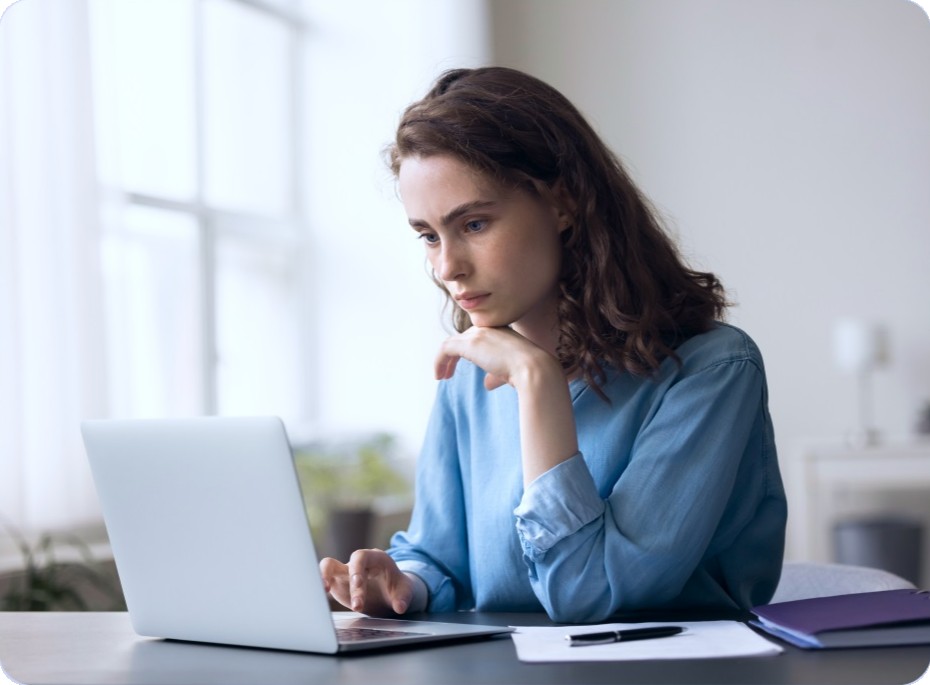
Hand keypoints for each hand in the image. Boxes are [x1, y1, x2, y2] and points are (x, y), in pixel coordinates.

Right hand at [319, 549, 414, 615]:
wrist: (390, 592)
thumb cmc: (396, 586)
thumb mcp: (405, 590)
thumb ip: (403, 597)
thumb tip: (400, 607)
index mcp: (374, 558)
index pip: (361, 557)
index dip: (357, 570)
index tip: (358, 586)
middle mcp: (357, 563)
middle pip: (344, 564)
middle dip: (350, 584)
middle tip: (357, 605)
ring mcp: (345, 573)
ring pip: (327, 567)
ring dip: (323, 577)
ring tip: (322, 591)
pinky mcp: (338, 584)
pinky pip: (325, 581)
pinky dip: (320, 588)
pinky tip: (318, 599)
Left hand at [434, 326, 557, 391]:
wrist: (534, 369)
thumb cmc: (527, 373)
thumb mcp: (510, 372)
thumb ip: (496, 375)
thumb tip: (487, 384)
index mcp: (500, 331)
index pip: (476, 337)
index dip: (466, 352)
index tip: (461, 368)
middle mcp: (488, 328)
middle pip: (462, 339)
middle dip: (453, 356)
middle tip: (447, 373)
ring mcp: (478, 334)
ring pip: (451, 344)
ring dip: (443, 360)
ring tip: (441, 376)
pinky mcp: (469, 343)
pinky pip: (445, 349)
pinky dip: (439, 362)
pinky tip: (439, 376)